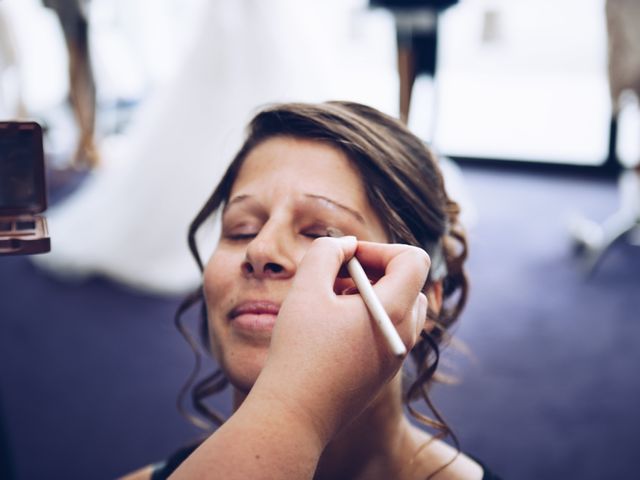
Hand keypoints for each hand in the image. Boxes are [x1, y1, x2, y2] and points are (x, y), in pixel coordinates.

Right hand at [252, 236, 429, 445]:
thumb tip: (348, 245)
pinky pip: (388, 332)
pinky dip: (368, 318)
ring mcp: (396, 357)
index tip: (348, 259)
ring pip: (400, 308)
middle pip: (409, 283)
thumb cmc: (299, 351)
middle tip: (338, 279)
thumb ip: (328, 251)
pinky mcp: (383, 372)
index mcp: (395, 311)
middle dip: (375, 271)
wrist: (294, 416)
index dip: (380, 249)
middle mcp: (405, 335)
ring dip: (371, 294)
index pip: (413, 260)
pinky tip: (332, 329)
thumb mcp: (307, 287)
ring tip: (333, 303)